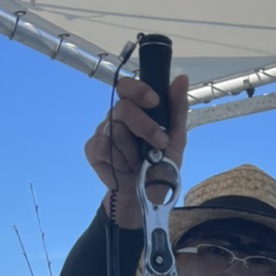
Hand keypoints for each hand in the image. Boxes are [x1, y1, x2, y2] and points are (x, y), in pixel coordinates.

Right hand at [85, 73, 189, 228]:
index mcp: (137, 109)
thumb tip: (181, 79)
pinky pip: (101, 145)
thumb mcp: (176, 139)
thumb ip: (177, 109)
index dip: (138, 90)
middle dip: (143, 125)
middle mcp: (118, 117)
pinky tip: (124, 168)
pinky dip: (117, 160)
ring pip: (114, 129)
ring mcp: (104, 132)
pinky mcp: (93, 150)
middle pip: (123, 107)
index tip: (154, 102)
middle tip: (158, 143)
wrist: (146, 196)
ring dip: (132, 150)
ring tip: (139, 162)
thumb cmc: (161, 165)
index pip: (128, 87)